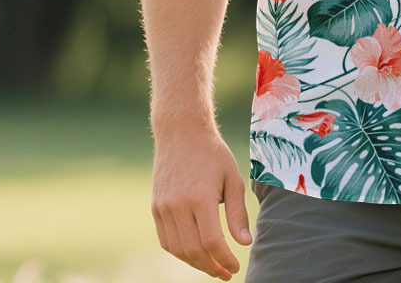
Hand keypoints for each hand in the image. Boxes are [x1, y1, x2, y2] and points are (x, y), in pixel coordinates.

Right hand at [151, 126, 251, 280]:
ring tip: (213, 266)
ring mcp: (163, 208)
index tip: (235, 268)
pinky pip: (166, 240)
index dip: (224, 259)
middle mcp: (178, 205)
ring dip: (195, 263)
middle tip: (225, 273)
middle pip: (193, 250)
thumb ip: (237, 213)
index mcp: (200, 197)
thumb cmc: (213, 154)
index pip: (211, 241)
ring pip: (178, 250)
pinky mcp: (155, 208)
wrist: (182, 133)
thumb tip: (245, 243)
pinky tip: (196, 252)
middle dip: (211, 267)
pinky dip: (181, 252)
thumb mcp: (232, 178)